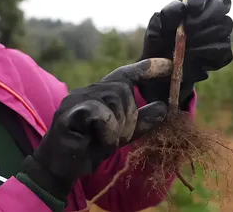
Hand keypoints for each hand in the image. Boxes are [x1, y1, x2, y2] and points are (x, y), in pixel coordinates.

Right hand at [20, 58, 172, 201]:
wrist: (62, 167)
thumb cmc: (90, 147)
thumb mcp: (123, 133)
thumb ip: (142, 120)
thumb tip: (164, 107)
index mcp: (101, 93)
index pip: (126, 74)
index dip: (148, 68)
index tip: (170, 65)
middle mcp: (89, 90)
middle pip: (124, 90)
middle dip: (129, 116)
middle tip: (118, 137)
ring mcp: (78, 99)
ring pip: (115, 101)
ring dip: (118, 127)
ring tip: (105, 141)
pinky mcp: (70, 113)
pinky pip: (103, 115)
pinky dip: (108, 133)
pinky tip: (97, 142)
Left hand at [138, 0, 232, 108]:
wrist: (161, 68)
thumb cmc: (160, 41)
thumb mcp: (157, 26)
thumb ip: (167, 14)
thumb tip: (182, 7)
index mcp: (198, 6)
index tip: (191, 8)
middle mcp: (213, 18)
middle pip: (221, 8)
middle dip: (202, 19)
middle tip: (187, 30)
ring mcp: (221, 36)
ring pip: (223, 29)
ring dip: (201, 39)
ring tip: (185, 48)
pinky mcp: (222, 54)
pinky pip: (223, 50)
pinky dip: (205, 55)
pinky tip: (192, 58)